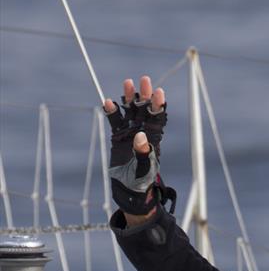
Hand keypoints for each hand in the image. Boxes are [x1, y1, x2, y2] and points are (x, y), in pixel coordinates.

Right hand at [104, 76, 169, 220]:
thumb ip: (143, 153)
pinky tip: (108, 101)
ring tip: (128, 83)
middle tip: (145, 79)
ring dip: (129, 98)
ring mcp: (129, 133)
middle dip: (145, 95)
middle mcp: (142, 133)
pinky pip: (115, 121)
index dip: (159, 106)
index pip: (158, 119)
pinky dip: (112, 112)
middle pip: (145, 110)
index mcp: (153, 140)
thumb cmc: (141, 183)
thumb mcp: (144, 170)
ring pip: (130, 111)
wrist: (128, 191)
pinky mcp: (117, 137)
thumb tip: (140, 136)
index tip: (159, 92)